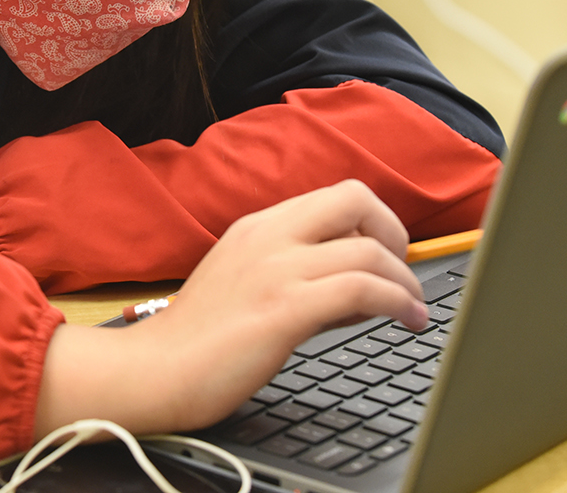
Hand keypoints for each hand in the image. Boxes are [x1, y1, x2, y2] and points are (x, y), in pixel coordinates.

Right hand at [34, 179, 425, 435]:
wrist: (154, 371)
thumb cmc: (197, 338)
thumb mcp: (242, 281)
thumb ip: (293, 271)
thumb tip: (357, 285)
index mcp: (257, 226)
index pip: (336, 195)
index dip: (373, 221)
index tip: (384, 256)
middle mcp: (268, 236)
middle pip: (356, 197)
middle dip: (395, 233)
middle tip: (402, 273)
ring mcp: (276, 269)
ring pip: (369, 250)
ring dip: (405, 281)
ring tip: (412, 310)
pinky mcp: (284, 309)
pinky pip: (363, 289)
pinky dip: (398, 303)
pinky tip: (407, 321)